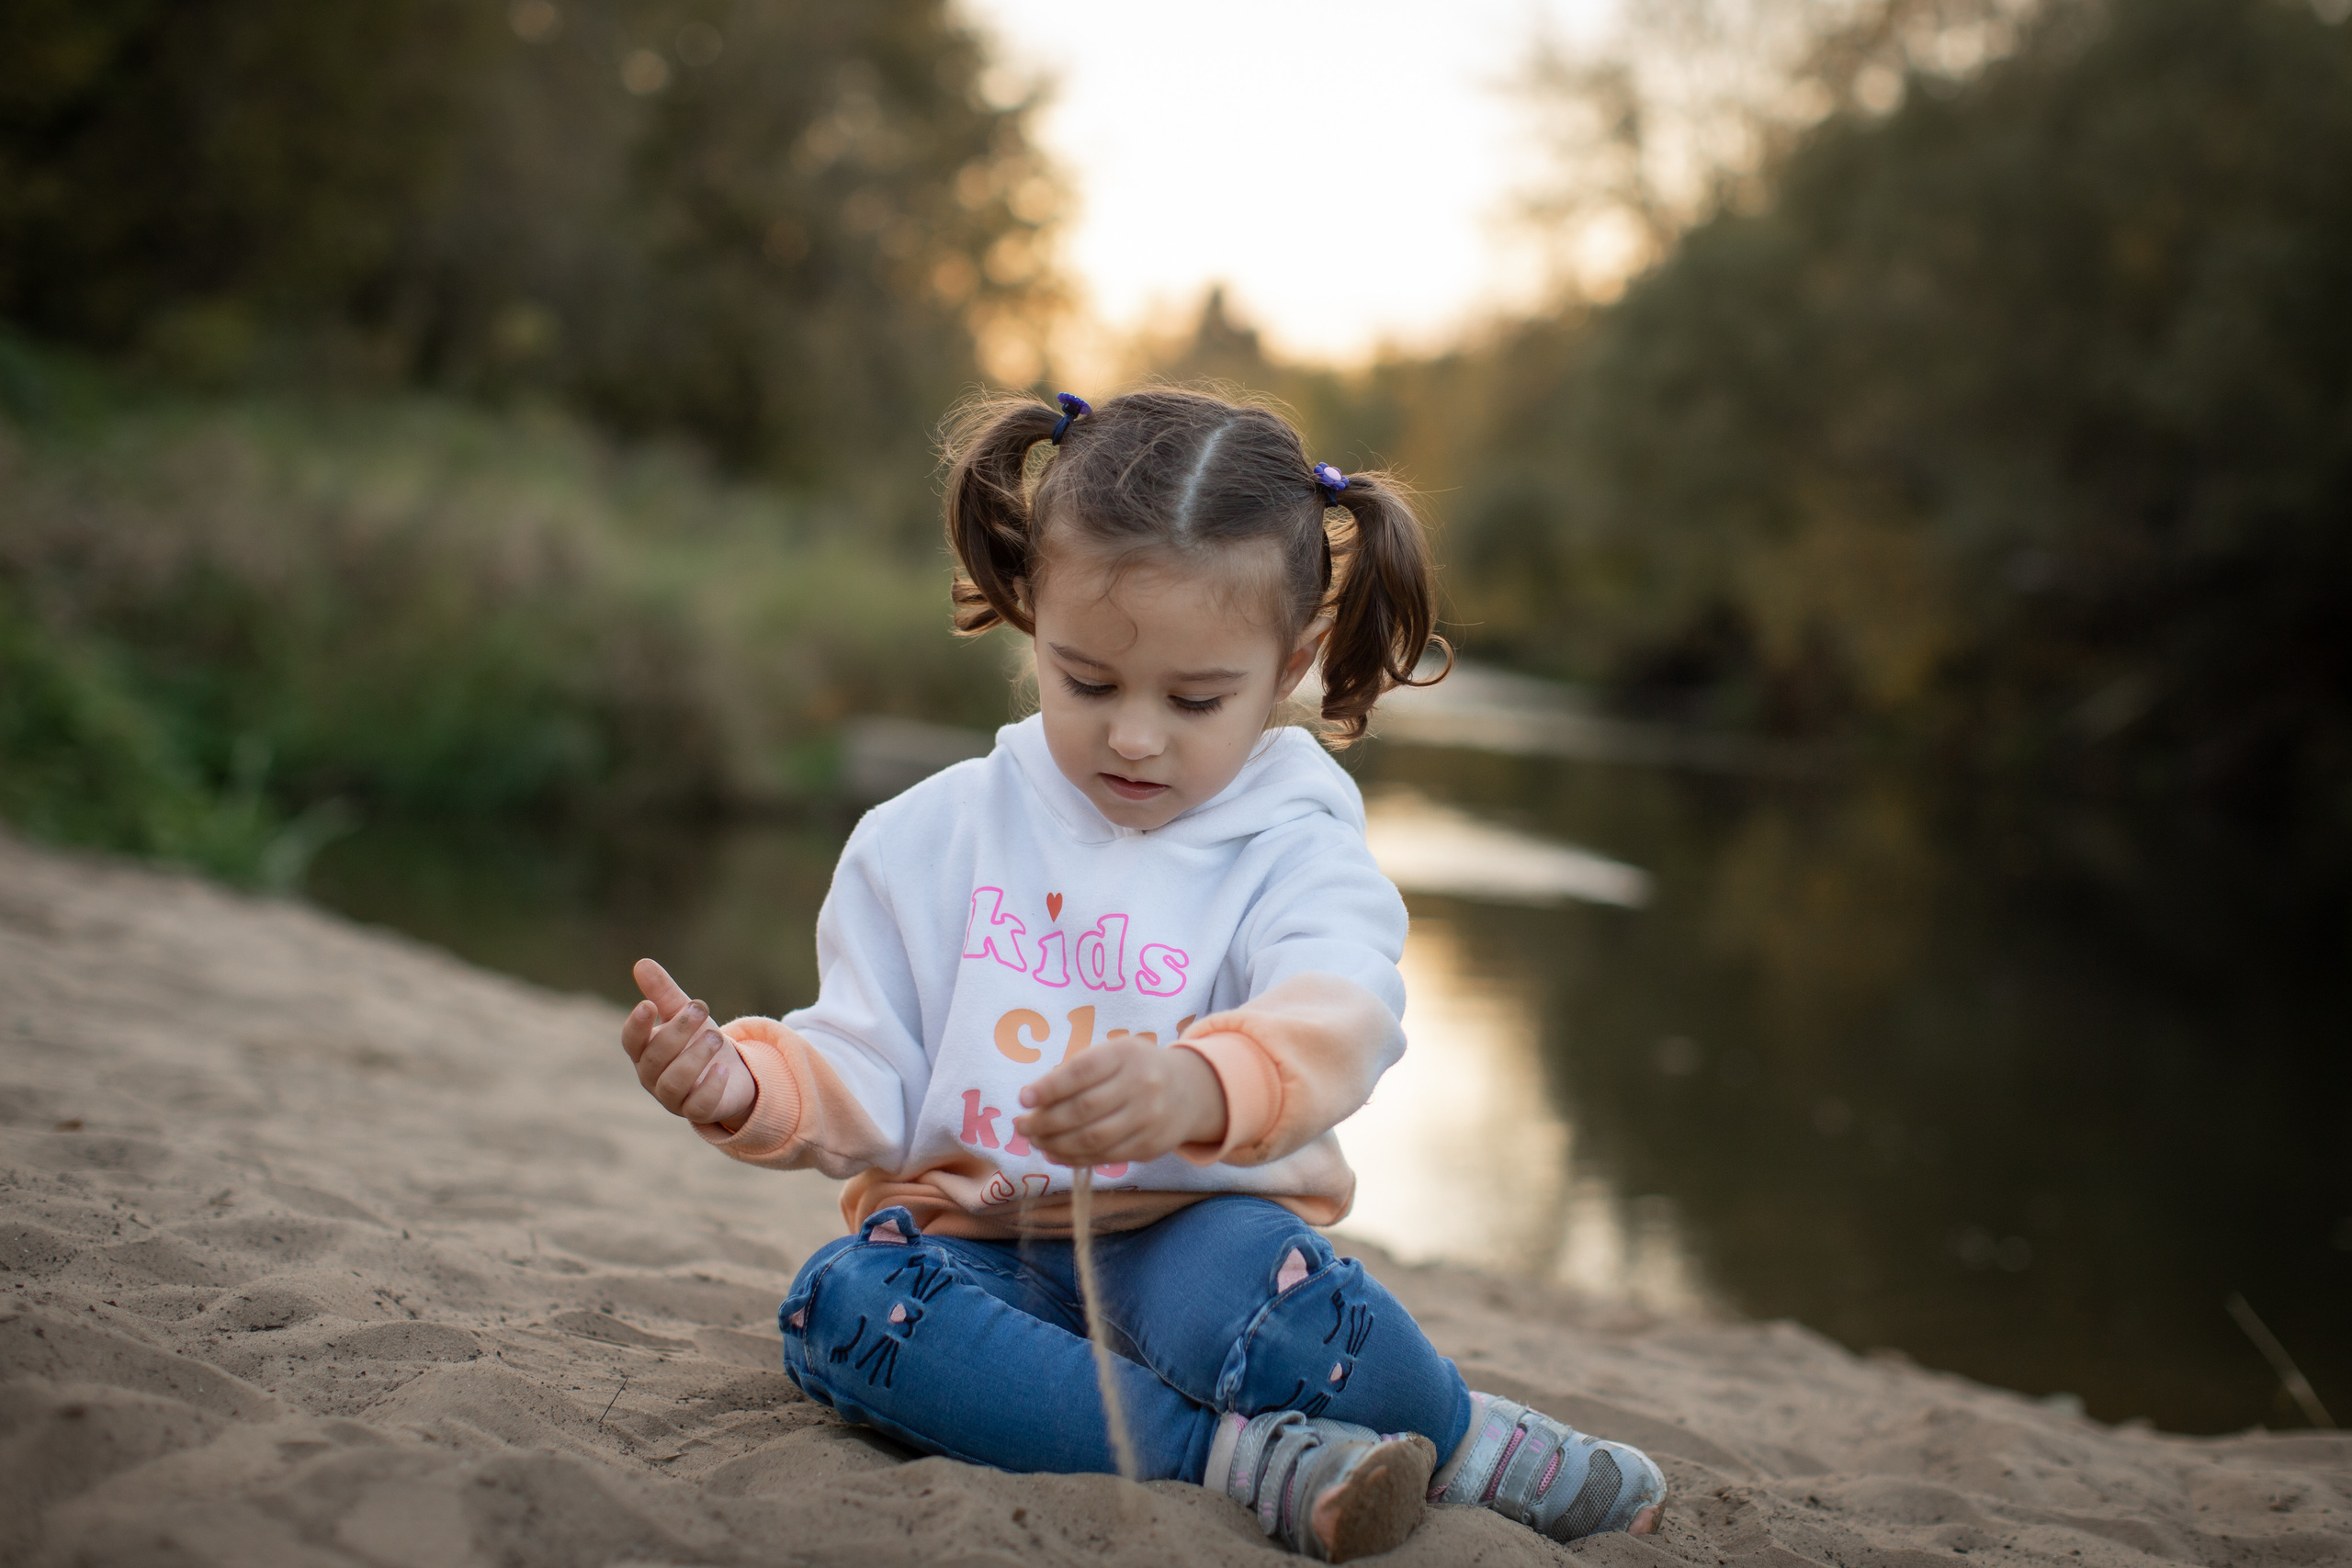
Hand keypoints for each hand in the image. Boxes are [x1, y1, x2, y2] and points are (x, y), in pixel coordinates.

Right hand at [622, 958, 754, 1132]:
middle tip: (701, 1008)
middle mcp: (652, 1076)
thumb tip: (641, 963)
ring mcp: (672, 1097)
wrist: (730, 1072)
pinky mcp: (697, 1112)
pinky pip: (698, 1106)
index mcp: (644, 1051)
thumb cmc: (697, 1040)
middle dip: (678, 1031)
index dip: (637, 1025)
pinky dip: (710, 1086)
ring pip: (674, 1082)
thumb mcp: (684, 1014)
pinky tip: (723, 1067)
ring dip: (694, 1057)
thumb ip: (664, 992)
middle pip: (656, 1057)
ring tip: (716, 1036)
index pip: (631, 1041)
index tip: (649, 1004)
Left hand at [1014, 1040, 1226, 1166]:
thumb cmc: (1137, 1068)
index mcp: (1125, 1054)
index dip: (1049, 1087)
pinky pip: (1105, 1157)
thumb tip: (1035, 1100)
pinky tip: (1055, 1153)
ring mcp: (1148, 1118)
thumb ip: (1079, 1071)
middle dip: (1045, 1121)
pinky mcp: (1149, 1146)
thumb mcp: (1114, 1053)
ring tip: (1036, 1141)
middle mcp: (1140, 1085)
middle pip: (1083, 1110)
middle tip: (1021, 1126)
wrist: (1190, 1091)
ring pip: (1092, 1139)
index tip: (1023, 1098)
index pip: (1081, 1072)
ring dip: (1055, 1144)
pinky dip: (1074, 1159)